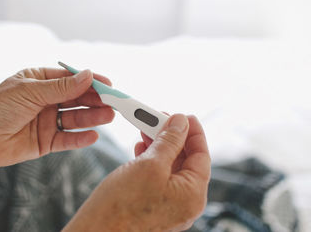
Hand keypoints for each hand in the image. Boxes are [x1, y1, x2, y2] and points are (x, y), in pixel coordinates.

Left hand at [0, 68, 114, 179]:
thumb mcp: (30, 92)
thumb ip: (62, 87)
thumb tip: (88, 75)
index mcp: (40, 81)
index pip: (71, 79)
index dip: (90, 80)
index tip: (109, 83)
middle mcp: (46, 100)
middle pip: (77, 98)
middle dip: (95, 100)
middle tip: (114, 102)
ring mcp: (47, 121)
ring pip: (75, 118)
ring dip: (92, 117)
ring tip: (109, 116)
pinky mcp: (46, 142)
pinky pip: (67, 139)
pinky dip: (80, 138)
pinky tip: (93, 135)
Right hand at [64, 114, 210, 231]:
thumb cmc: (122, 206)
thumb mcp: (149, 164)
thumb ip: (169, 141)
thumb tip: (180, 123)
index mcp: (192, 194)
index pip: (201, 155)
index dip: (194, 132)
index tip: (185, 116)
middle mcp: (184, 202)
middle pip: (184, 160)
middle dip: (172, 136)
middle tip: (160, 118)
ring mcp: (168, 205)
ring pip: (169, 167)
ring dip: (159, 145)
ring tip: (145, 129)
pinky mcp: (152, 205)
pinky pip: (158, 177)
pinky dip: (151, 160)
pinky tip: (140, 149)